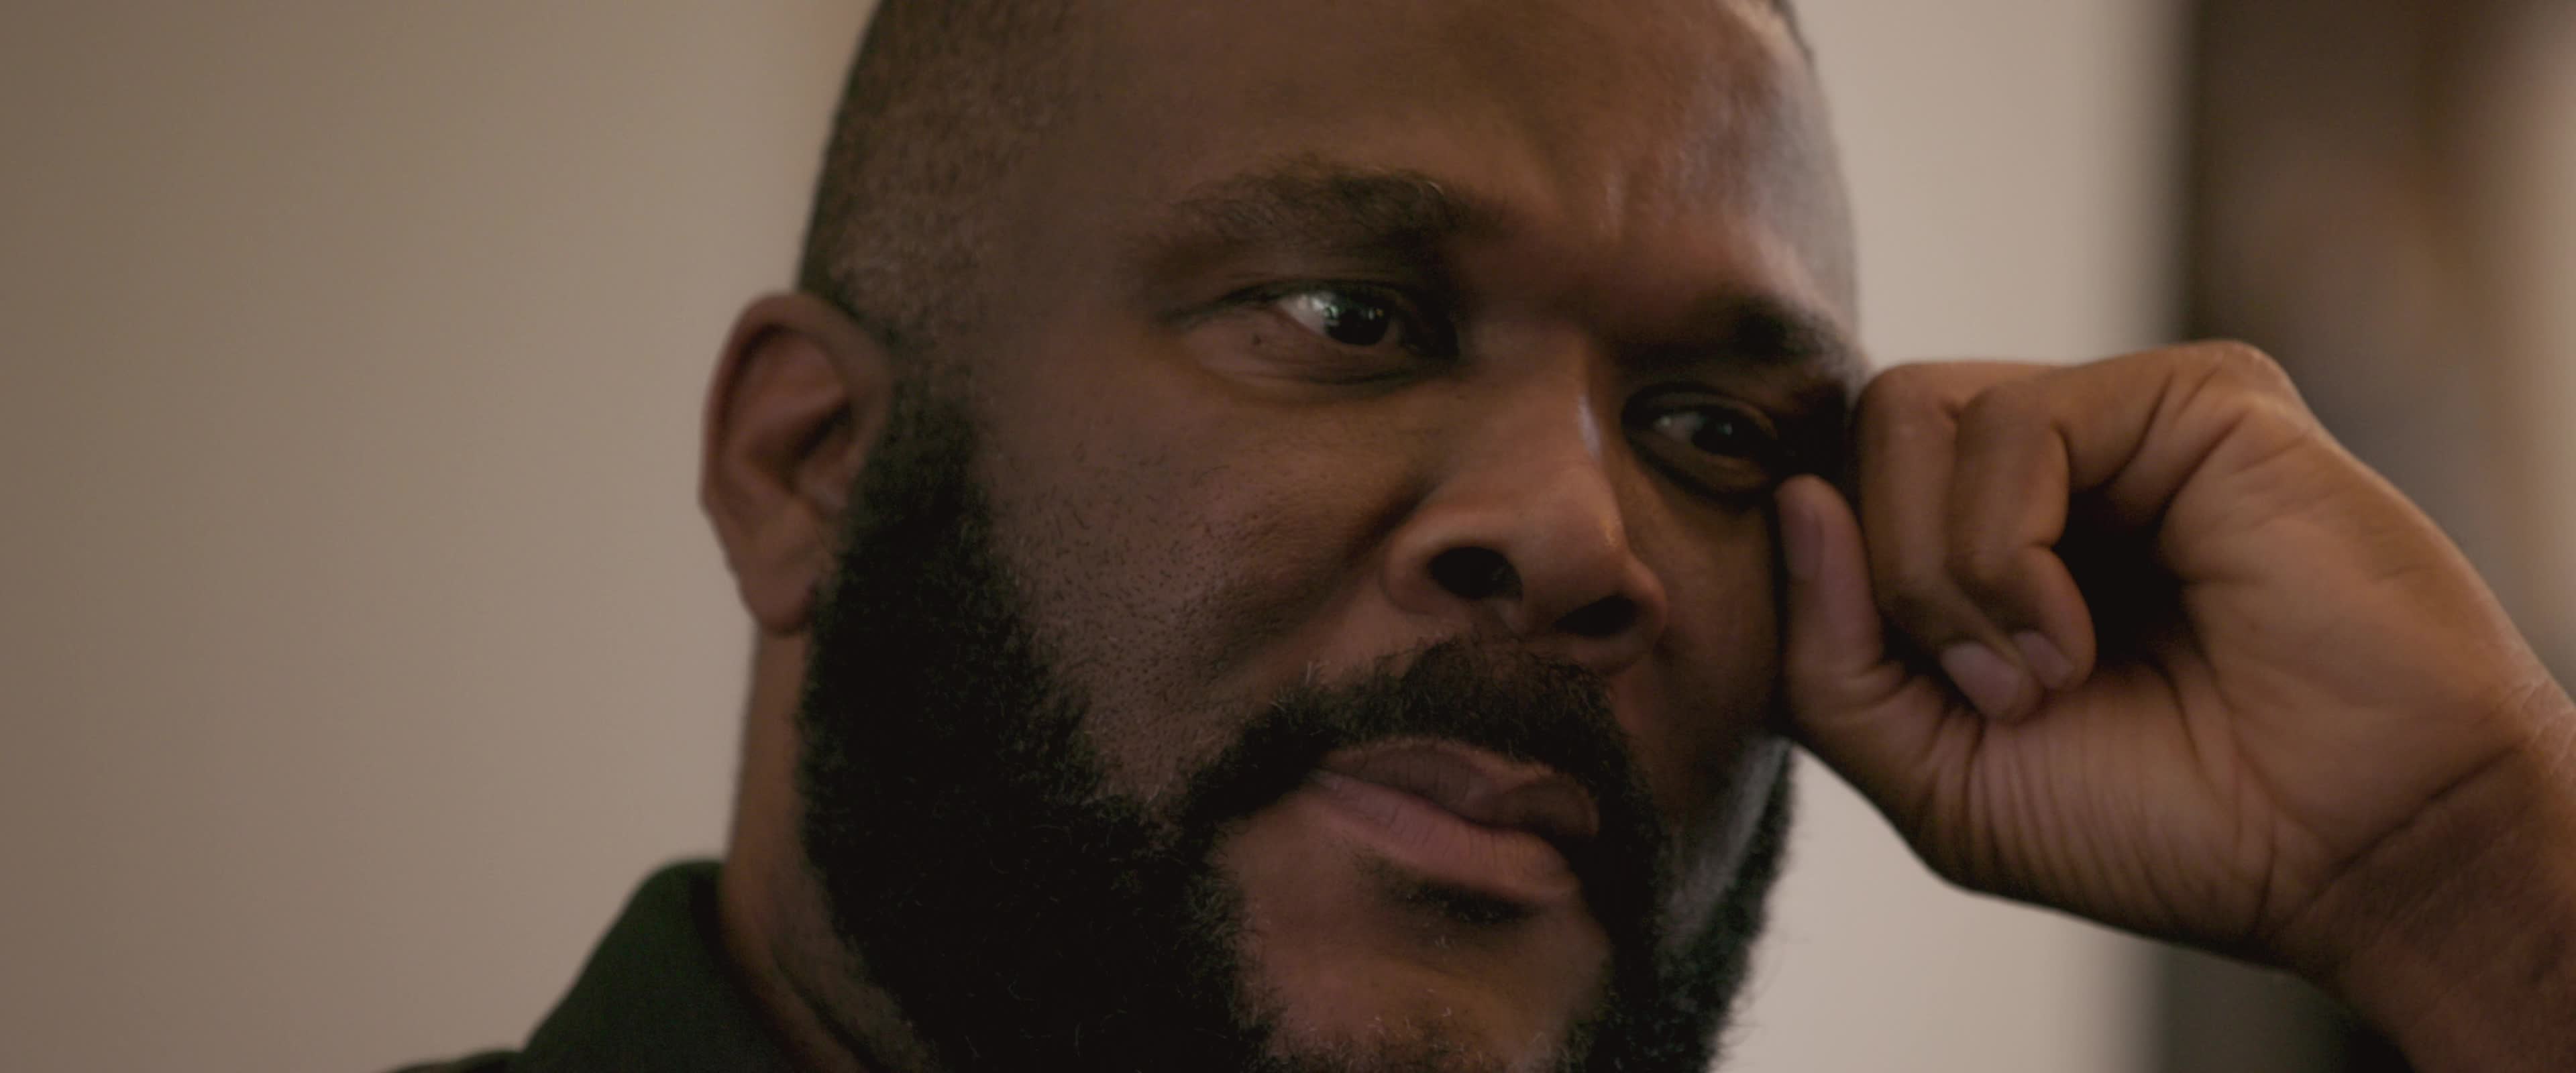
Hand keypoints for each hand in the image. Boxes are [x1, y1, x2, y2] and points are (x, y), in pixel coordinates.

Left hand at [1777, 343, 2575, 1068]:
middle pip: (1856, 433)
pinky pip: (2011, 418)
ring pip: (1905, 411)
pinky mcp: (2197, 395)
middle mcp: (2057, 461)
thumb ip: (1827, 657)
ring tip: (2044, 675)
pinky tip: (2079, 641)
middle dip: (1882, 581)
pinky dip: (2005, 551)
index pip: (1836, 483)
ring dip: (1938, 575)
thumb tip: (1790, 498)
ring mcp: (2125, 419)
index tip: (1905, 690)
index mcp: (1994, 535)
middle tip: (1991, 692)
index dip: (1822, 575)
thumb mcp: (1935, 776)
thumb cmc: (2164, 827)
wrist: (2349, 857)